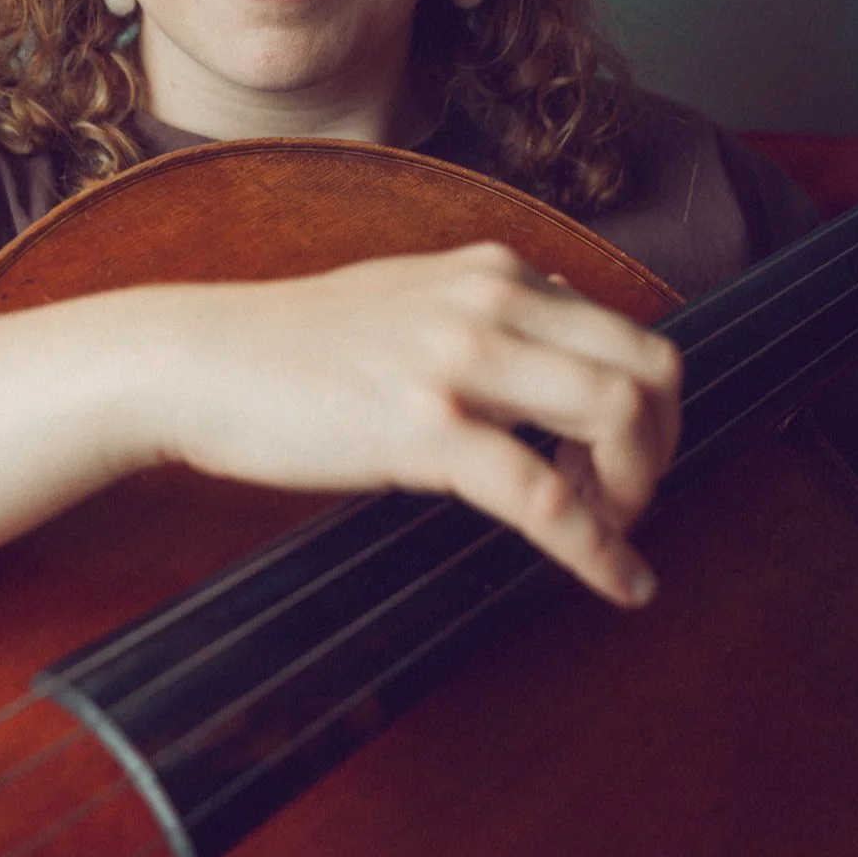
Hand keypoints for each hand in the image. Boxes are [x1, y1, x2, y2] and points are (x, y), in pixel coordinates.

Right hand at [141, 244, 682, 609]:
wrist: (195, 360)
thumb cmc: (289, 348)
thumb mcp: (408, 302)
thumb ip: (484, 319)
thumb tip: (547, 364)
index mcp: (493, 273)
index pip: (625, 330)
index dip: (645, 408)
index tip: (617, 461)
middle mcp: (492, 301)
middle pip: (649, 367)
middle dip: (662, 447)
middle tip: (629, 499)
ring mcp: (461, 360)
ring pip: (619, 416)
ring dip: (636, 490)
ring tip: (607, 533)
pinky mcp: (425, 428)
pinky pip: (546, 499)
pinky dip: (599, 550)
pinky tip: (618, 584)